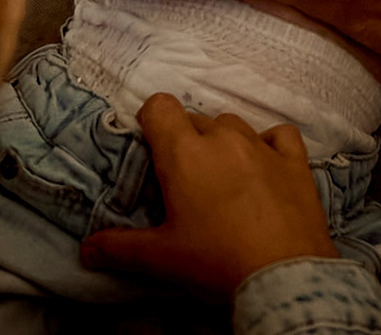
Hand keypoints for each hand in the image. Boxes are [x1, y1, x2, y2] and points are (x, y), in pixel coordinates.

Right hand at [79, 94, 337, 296]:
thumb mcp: (161, 258)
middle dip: (186, 142)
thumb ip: (120, 248)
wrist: (284, 275)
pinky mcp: (295, 160)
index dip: (151, 121)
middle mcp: (223, 137)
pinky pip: (279, 135)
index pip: (160, 106)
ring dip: (224, 143)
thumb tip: (85, 249)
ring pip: (234, 125)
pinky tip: (266, 166)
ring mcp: (262, 145)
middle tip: (185, 181)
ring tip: (222, 179)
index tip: (151, 147)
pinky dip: (269, 144)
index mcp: (184, 152)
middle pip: (196, 120)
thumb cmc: (216, 261)